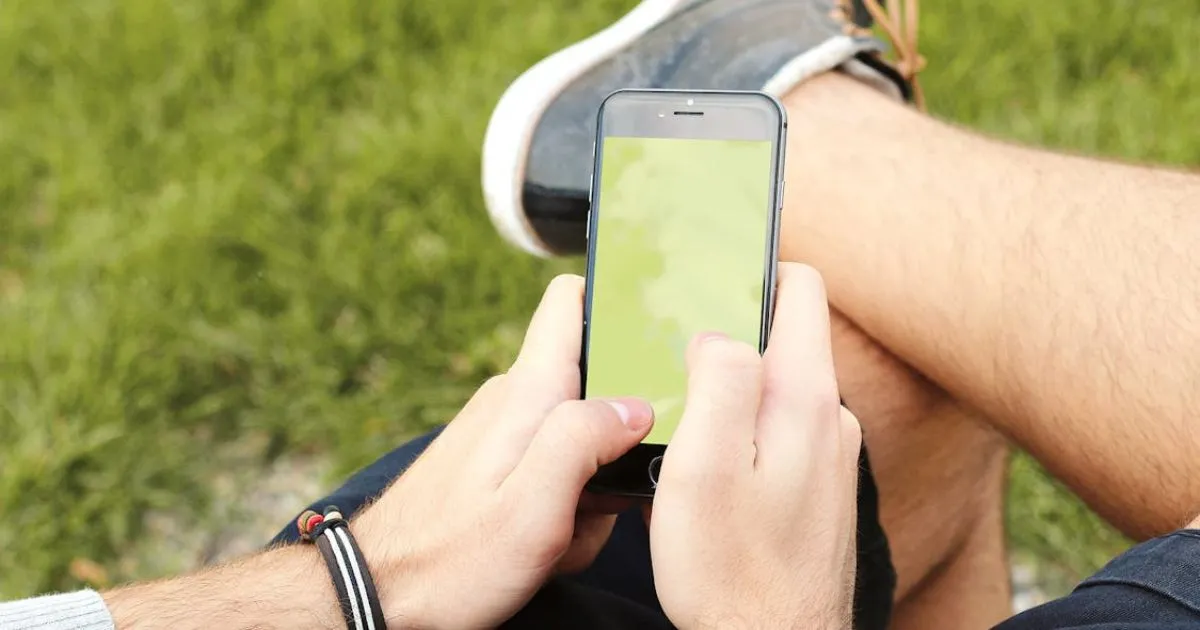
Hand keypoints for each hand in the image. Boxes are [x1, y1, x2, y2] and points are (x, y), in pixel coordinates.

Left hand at [353, 275, 652, 628]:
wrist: (380, 596)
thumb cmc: (452, 561)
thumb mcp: (532, 508)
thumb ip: (584, 441)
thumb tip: (635, 406)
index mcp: (528, 392)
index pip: (569, 301)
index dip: (614, 303)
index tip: (652, 337)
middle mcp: (514, 399)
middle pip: (596, 389)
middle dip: (616, 441)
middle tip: (596, 497)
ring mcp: (503, 431)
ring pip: (580, 440)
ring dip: (587, 490)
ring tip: (558, 535)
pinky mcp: (496, 464)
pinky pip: (553, 471)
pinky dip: (560, 508)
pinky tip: (542, 545)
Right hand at [651, 263, 861, 629]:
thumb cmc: (732, 571)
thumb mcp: (704, 466)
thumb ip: (718, 380)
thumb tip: (718, 332)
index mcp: (803, 397)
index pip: (800, 288)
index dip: (752, 268)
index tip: (705, 276)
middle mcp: (829, 419)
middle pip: (780, 339)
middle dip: (726, 337)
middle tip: (669, 362)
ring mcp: (829, 456)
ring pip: (773, 391)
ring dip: (729, 394)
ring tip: (680, 427)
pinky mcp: (818, 490)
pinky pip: (776, 435)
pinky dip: (741, 436)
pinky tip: (706, 475)